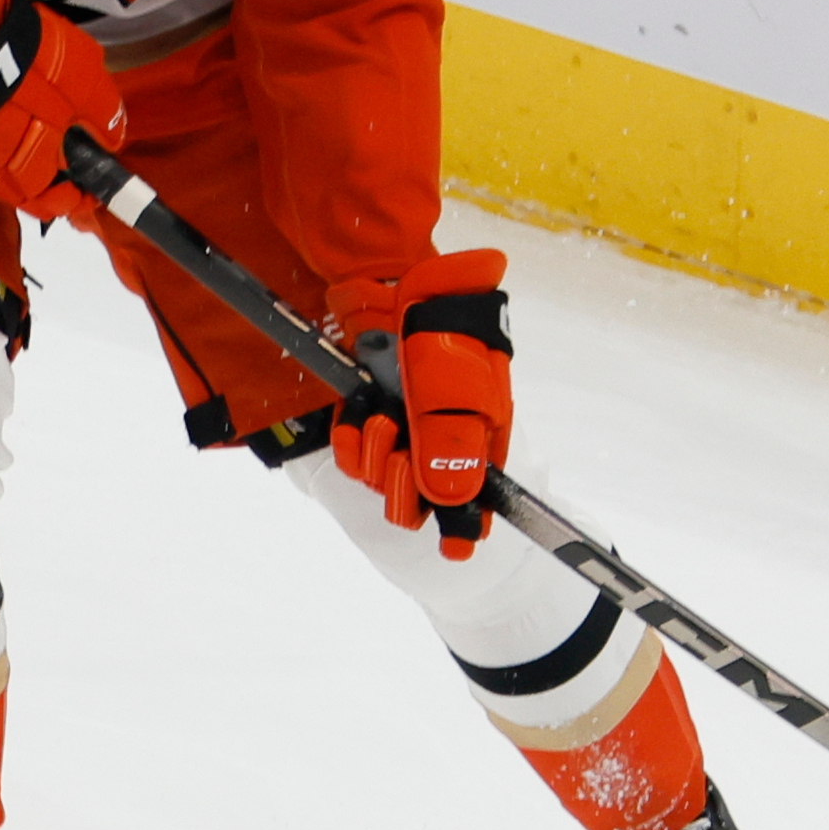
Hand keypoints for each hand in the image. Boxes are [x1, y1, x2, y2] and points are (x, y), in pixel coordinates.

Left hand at [328, 249, 513, 557]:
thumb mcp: (457, 385)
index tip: (455, 547)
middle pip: (423, 501)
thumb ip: (454, 443)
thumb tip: (453, 500)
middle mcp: (440, 438)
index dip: (465, 527)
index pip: (476, 499)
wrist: (388, 282)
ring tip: (380, 420)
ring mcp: (402, 429)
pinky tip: (356, 422)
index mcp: (479, 435)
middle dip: (405, 489)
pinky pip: (352, 457)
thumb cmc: (438, 327)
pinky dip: (350, 445)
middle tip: (399, 456)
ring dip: (375, 459)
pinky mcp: (366, 417)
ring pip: (383, 482)